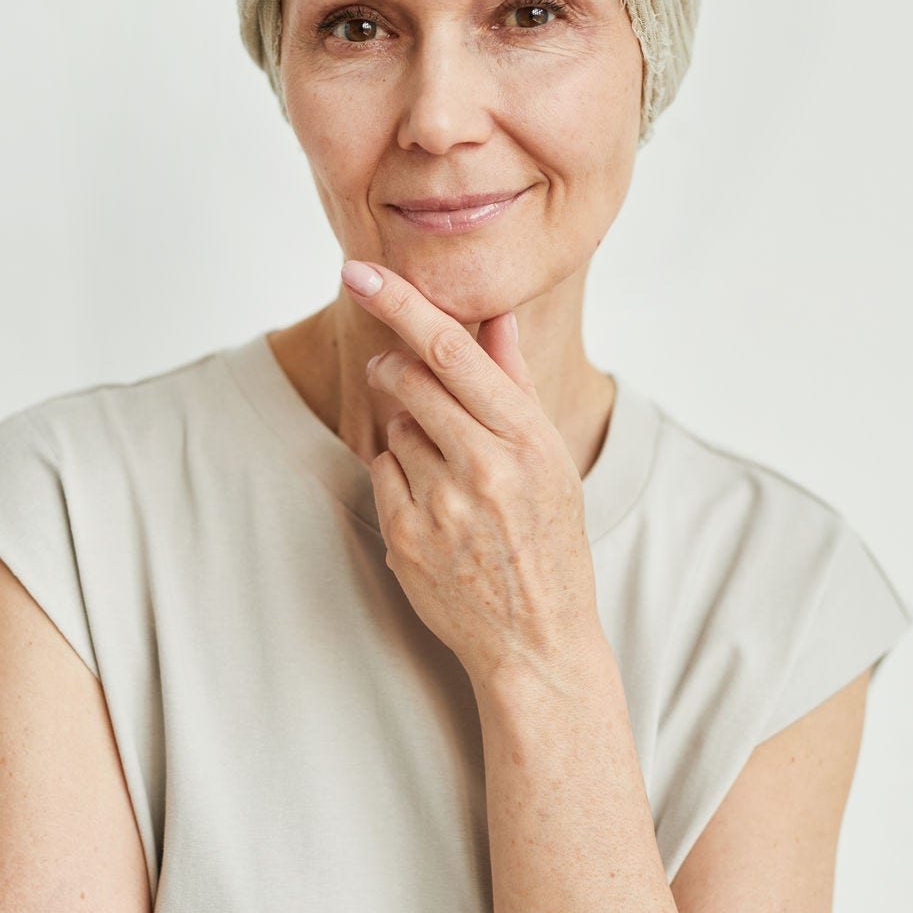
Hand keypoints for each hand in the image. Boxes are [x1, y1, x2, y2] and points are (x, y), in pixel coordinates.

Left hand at [339, 260, 601, 686]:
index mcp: (528, 439)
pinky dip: (398, 474)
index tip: (361, 270)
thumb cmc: (549, 541)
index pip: (449, 349)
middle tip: (399, 374)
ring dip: (406, 431)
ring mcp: (440, 504)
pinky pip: (381, 471)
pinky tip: (433, 505)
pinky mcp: (404, 536)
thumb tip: (495, 315)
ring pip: (394, 426)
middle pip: (408, 377)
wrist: (536, 641)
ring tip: (447, 471)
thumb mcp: (551, 459)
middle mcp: (484, 466)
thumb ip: (515, 384)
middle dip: (395, 366)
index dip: (400, 303)